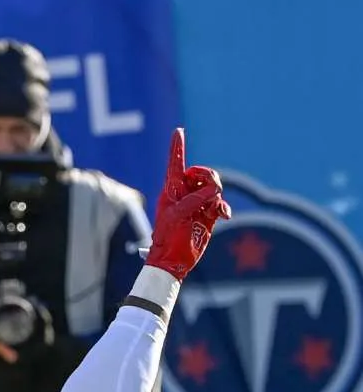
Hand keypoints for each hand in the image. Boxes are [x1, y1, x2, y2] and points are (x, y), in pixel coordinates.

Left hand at [147, 128, 230, 279]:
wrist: (173, 261)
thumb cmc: (168, 238)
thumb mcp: (179, 215)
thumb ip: (195, 199)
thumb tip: (214, 191)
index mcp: (172, 190)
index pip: (176, 163)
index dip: (178, 147)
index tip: (179, 130)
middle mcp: (184, 193)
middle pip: (202, 173)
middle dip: (208, 177)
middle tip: (210, 191)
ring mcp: (197, 204)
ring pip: (213, 187)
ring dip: (216, 195)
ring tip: (212, 209)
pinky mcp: (207, 216)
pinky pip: (220, 203)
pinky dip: (223, 207)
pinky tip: (224, 215)